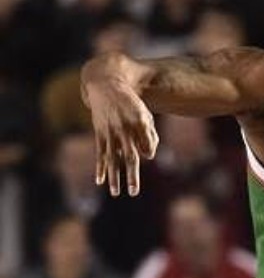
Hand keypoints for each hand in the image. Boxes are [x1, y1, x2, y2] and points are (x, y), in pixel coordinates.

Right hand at [81, 53, 159, 196]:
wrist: (106, 84)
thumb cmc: (132, 104)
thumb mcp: (146, 114)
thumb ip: (150, 135)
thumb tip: (148, 156)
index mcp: (139, 121)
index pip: (147, 144)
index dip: (148, 149)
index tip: (146, 153)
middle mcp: (124, 128)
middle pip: (130, 157)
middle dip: (132, 176)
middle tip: (133, 192)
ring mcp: (110, 132)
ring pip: (112, 159)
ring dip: (114, 177)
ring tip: (116, 193)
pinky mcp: (99, 132)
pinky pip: (100, 153)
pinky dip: (99, 168)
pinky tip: (99, 181)